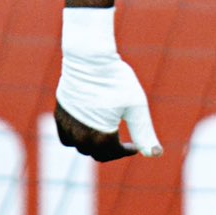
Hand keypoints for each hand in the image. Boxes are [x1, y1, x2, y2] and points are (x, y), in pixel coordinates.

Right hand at [54, 8, 160, 161]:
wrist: (90, 60)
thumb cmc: (117, 81)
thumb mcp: (136, 107)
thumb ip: (144, 133)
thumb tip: (156, 154)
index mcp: (101, 137)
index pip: (112, 154)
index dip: (126, 151)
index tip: (134, 145)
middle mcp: (81, 136)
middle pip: (96, 154)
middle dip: (109, 150)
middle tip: (121, 140)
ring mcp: (68, 126)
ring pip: (80, 147)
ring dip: (92, 145)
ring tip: (105, 134)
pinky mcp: (60, 115)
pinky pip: (66, 137)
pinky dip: (76, 138)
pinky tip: (89, 128)